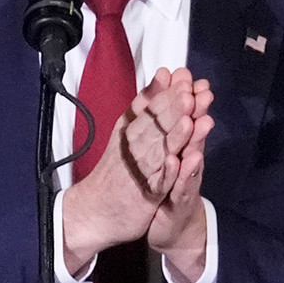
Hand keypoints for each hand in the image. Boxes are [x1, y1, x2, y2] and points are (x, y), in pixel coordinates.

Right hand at [62, 67, 198, 272]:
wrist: (94, 209)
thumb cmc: (116, 168)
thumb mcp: (129, 128)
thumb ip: (147, 102)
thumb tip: (164, 73)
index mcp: (131, 130)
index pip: (151, 107)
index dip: (168, 92)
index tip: (183, 77)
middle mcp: (133, 147)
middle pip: (155, 125)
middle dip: (173, 108)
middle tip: (188, 91)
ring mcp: (139, 171)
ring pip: (157, 151)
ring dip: (173, 136)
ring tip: (188, 121)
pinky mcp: (143, 194)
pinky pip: (155, 182)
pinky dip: (165, 172)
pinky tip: (175, 163)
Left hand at [149, 78, 212, 282]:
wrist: (171, 225)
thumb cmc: (167, 183)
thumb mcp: (165, 151)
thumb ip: (167, 124)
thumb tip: (169, 91)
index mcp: (179, 144)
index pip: (184, 117)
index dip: (186, 96)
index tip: (187, 75)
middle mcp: (186, 159)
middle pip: (193, 132)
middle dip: (197, 112)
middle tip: (202, 92)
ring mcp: (185, 180)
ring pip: (192, 157)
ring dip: (197, 140)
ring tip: (199, 122)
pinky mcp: (179, 201)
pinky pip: (181, 187)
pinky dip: (182, 174)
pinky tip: (182, 162)